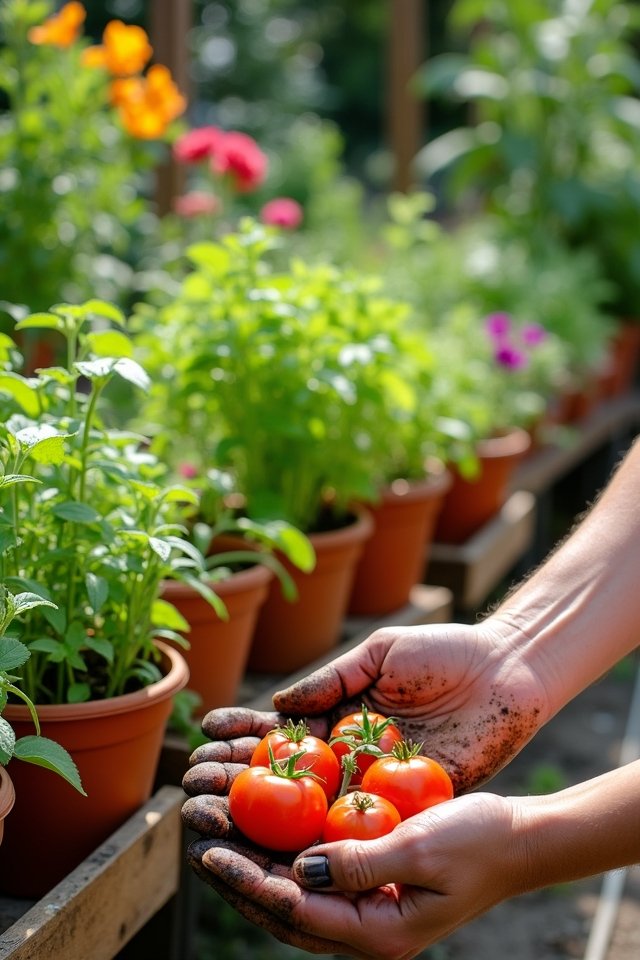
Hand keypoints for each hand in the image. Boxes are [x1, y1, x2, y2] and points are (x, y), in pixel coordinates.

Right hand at [183, 618, 548, 809]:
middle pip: (282, 776)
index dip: (241, 736)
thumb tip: (276, 705)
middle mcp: (349, 756)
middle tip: (192, 786)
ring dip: (259, 816)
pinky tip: (276, 843)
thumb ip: (331, 680)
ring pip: (309, 807)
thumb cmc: (445, 652)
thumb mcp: (380, 654)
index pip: (279, 731)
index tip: (203, 736)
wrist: (508, 671)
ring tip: (213, 813)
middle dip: (234, 779)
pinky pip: (358, 826)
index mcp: (340, 717)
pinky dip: (318, 837)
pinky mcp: (407, 807)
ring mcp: (374, 785)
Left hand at [187, 792, 528, 958]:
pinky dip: (284, 847)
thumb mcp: (421, 849)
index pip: (295, 909)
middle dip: (236, 871)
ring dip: (252, 858)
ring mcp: (366, 903)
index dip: (247, 881)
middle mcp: (364, 925)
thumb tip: (301, 869)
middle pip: (282, 904)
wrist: (517, 839)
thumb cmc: (478, 842)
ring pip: (292, 887)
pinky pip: (314, 868)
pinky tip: (261, 821)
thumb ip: (361, 862)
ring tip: (214, 825)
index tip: (209, 850)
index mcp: (377, 932)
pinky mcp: (369, 878)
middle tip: (195, 834)